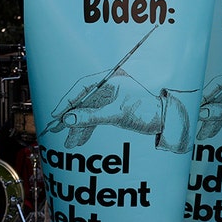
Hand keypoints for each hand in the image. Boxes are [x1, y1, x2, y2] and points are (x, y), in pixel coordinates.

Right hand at [47, 69, 168, 148]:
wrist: (165, 122)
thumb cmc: (148, 112)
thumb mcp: (117, 114)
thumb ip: (91, 117)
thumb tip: (69, 119)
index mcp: (111, 79)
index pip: (83, 86)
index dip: (68, 100)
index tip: (57, 114)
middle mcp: (108, 87)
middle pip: (83, 101)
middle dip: (71, 118)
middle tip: (56, 129)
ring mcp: (109, 99)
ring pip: (87, 112)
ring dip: (78, 128)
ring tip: (69, 142)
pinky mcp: (111, 110)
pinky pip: (94, 119)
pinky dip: (87, 129)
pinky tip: (78, 140)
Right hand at [197, 70, 221, 139]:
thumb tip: (203, 113)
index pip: (218, 84)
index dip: (206, 95)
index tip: (196, 106)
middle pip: (216, 97)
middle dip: (207, 112)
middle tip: (195, 120)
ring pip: (219, 107)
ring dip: (210, 121)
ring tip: (201, 133)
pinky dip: (217, 123)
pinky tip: (209, 132)